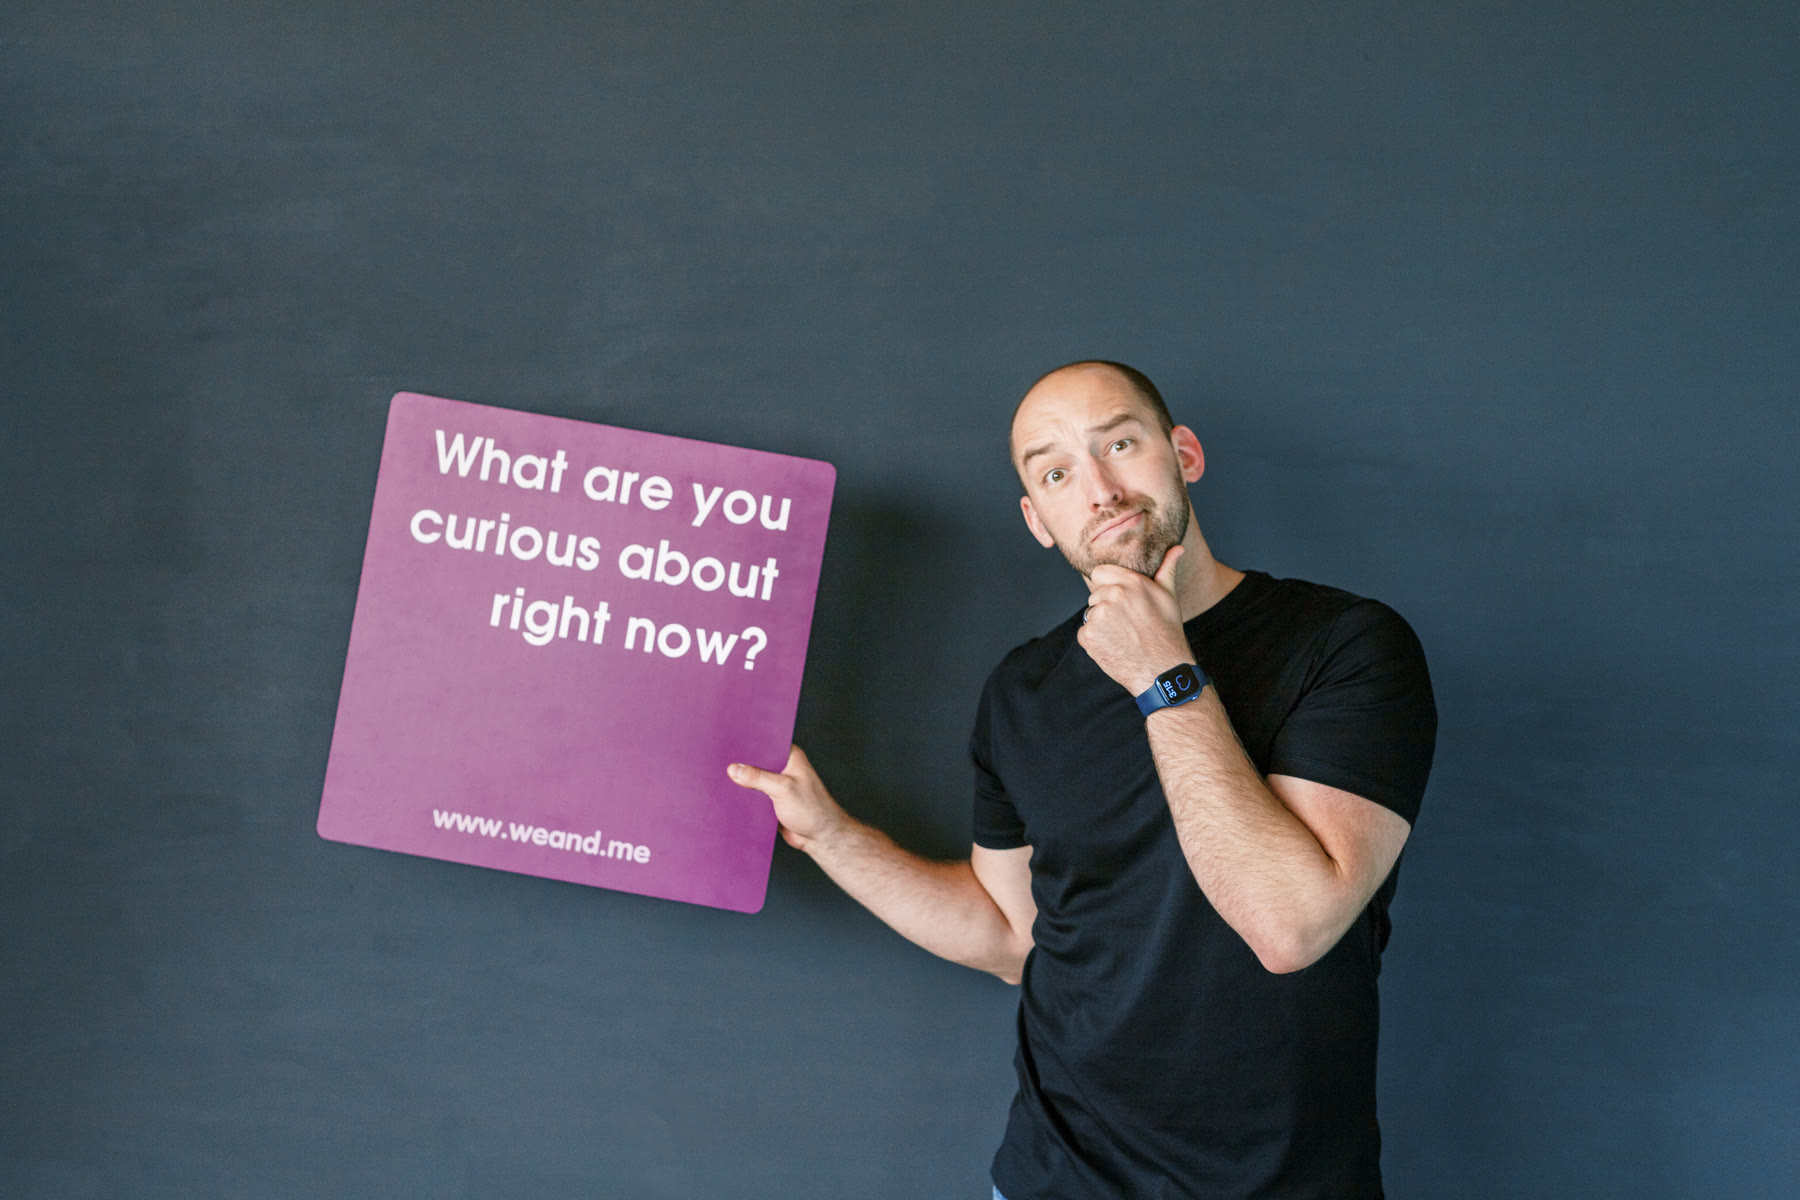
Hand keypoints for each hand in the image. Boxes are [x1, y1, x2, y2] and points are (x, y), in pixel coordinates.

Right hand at [727, 745, 846, 850]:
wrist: (821, 838)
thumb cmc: (812, 810)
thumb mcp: (783, 788)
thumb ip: (758, 778)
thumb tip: (734, 769)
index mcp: (791, 757)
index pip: (765, 744)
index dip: (748, 743)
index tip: (728, 742)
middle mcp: (784, 769)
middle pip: (756, 763)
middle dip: (741, 765)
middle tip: (719, 763)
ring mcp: (777, 787)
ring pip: (753, 781)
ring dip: (741, 784)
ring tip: (718, 780)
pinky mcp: (772, 803)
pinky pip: (753, 798)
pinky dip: (744, 799)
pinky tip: (728, 798)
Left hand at [1077, 545, 1193, 694]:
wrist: (1162, 670)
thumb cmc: (1167, 633)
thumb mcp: (1169, 597)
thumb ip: (1166, 569)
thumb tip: (1177, 548)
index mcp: (1131, 582)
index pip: (1099, 572)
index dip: (1108, 585)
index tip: (1119, 600)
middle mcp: (1113, 595)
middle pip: (1095, 594)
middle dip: (1106, 606)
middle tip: (1127, 623)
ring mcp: (1099, 616)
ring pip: (1091, 613)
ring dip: (1101, 624)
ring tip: (1122, 635)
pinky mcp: (1088, 636)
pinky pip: (1085, 632)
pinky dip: (1095, 641)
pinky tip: (1114, 646)